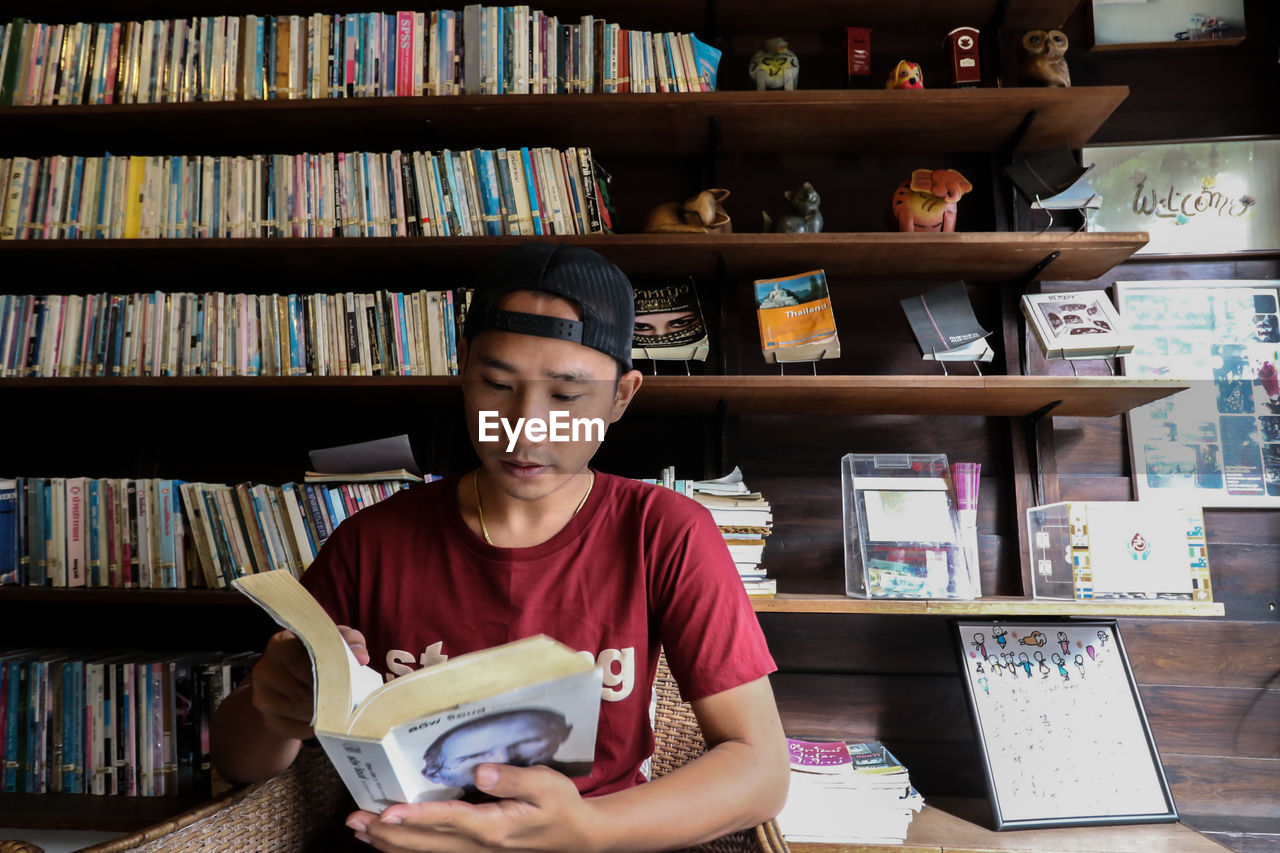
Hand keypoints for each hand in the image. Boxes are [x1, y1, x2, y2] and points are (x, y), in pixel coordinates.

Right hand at [250, 626, 367, 740]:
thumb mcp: (330, 641)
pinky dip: (313, 727)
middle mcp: (264, 669)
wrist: (287, 682)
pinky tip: (323, 721)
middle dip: (328, 696)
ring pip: (301, 710)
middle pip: (303, 688)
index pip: (306, 658)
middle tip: (348, 700)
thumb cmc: (314, 657)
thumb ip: (348, 640)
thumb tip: (361, 656)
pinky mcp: (268, 720)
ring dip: (323, 713)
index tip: (348, 678)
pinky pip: (295, 728)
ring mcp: (262, 697)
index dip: (330, 669)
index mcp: (280, 644)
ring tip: (338, 710)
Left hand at [347, 764, 600, 852]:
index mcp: (493, 827)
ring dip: (390, 842)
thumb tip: (480, 771)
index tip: (387, 813)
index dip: (414, 817)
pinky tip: (390, 839)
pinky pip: (434, 851)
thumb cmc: (562, 807)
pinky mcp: (474, 850)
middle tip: (354, 820)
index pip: (447, 821)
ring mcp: (474, 851)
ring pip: (424, 851)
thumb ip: (513, 779)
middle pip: (424, 842)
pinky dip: (407, 846)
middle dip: (387, 832)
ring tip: (360, 830)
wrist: (576, 837)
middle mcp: (477, 844)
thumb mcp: (546, 786)